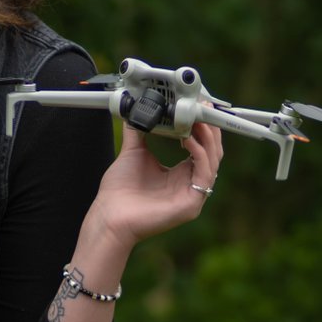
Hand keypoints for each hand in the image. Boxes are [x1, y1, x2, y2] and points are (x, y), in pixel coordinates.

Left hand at [84, 119, 223, 253]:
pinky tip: (189, 139)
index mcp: (181, 174)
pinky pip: (204, 175)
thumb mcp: (133, 152)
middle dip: (209, 128)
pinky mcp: (192, 205)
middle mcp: (190, 184)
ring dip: (207, 137)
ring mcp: (193, 196)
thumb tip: (136, 109)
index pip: (202, 148)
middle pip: (212, 152)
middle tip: (202, 107)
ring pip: (213, 161)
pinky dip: (199, 154)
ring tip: (196, 118)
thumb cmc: (119, 191)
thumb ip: (138, 131)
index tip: (198, 107)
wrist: (109, 215)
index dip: (203, 127)